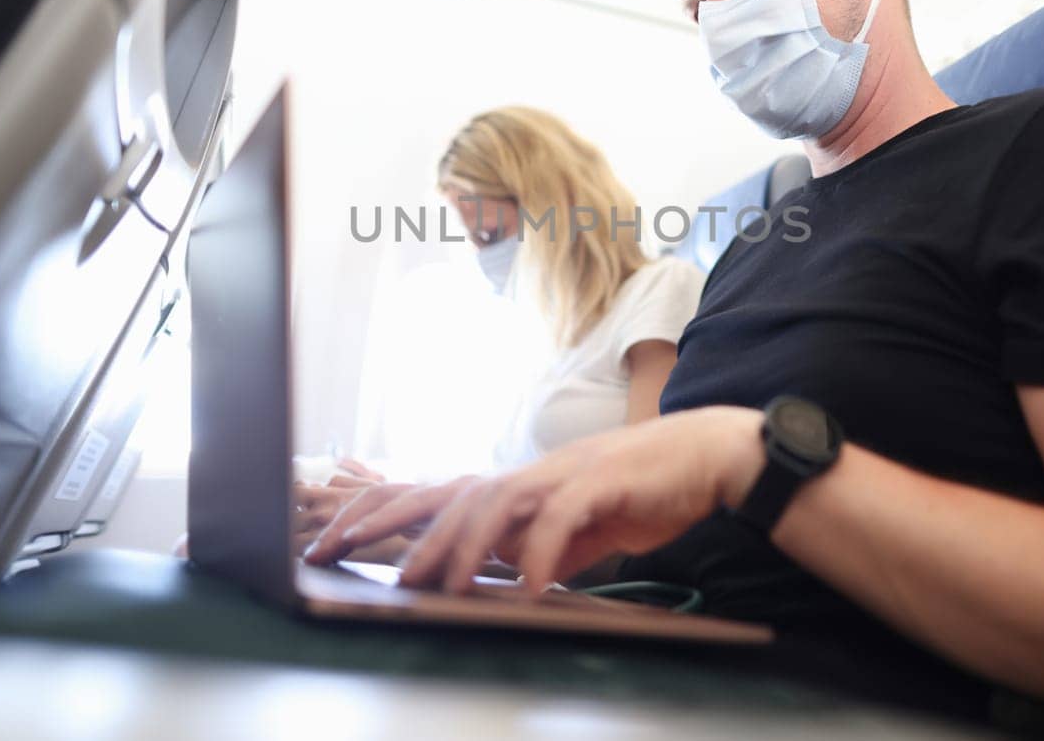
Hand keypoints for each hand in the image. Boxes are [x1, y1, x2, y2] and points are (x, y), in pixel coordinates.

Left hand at [313, 407, 764, 593]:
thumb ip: (539, 549)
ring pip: (495, 502)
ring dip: (465, 545)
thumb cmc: (641, 493)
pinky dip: (543, 552)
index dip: (384, 513)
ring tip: (443, 586)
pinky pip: (562, 518)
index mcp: (519, 487)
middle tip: (344, 550)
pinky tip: (531, 587)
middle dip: (394, 523)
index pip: (437, 495)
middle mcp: (530, 474)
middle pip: (449, 493)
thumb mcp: (577, 530)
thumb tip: (508, 576)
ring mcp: (562, 474)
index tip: (336, 541)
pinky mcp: (601, 482)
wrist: (706, 457)